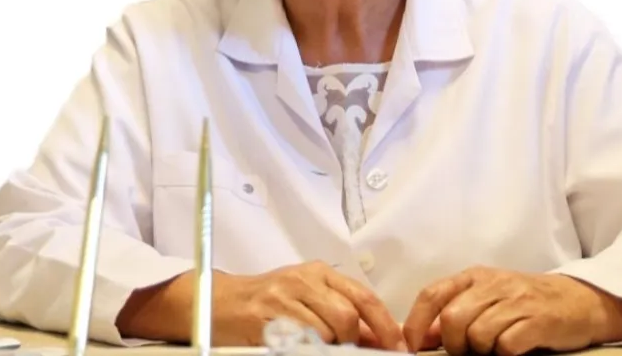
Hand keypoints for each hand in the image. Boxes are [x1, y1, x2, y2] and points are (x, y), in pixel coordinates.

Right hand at [211, 261, 405, 349]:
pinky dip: (306, 348)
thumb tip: (377, 337)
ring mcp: (283, 299)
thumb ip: (340, 310)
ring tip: (312, 343)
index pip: (364, 298)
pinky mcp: (266, 319)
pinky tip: (296, 343)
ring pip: (325, 333)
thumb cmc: (269, 301)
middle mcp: (303, 280)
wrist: (224, 303)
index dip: (385, 325)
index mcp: (320, 272)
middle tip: (345, 350)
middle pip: (347, 317)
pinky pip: (300, 341)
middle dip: (352, 342)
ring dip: (325, 347)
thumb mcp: (308, 296)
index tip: (397, 346)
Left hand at [402, 267, 609, 355]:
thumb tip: (420, 338)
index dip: (416, 323)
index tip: (411, 347)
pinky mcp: (539, 321)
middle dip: (455, 344)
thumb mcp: (487, 299)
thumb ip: (454, 314)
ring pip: (478, 334)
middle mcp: (493, 284)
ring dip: (482, 350)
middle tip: (468, 351)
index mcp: (474, 276)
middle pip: (454, 319)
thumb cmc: (525, 302)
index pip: (433, 294)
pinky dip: (505, 352)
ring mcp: (517, 301)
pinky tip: (515, 347)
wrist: (579, 300)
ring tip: (495, 347)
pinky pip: (506, 345)